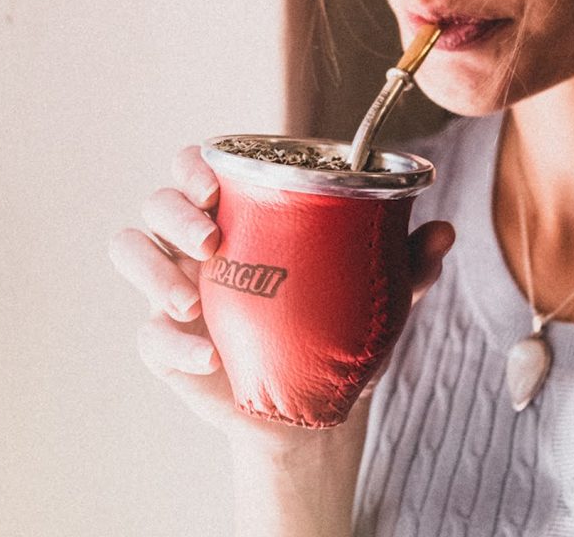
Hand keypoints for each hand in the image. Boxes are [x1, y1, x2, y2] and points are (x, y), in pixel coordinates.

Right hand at [109, 145, 454, 436]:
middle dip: (173, 210)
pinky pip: (145, 333)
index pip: (200, 168)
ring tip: (193, 301)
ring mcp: (176, 290)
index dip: (195, 164)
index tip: (218, 184)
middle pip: (157, 201)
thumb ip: (408, 267)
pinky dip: (170, 343)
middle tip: (211, 237)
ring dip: (151, 270)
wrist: (315, 408)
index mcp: (244, 217)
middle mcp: (200, 244)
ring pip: (129, 250)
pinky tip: (207, 358)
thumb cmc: (339, 333)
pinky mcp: (164, 342)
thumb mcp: (377, 301)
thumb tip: (444, 230)